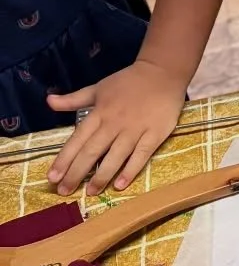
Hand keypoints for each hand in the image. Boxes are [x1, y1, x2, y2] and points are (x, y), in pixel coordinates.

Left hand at [46, 59, 188, 194]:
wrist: (163, 72)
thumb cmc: (128, 82)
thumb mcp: (98, 88)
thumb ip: (73, 99)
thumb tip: (48, 101)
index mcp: (99, 112)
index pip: (78, 139)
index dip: (64, 159)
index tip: (52, 178)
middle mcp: (114, 123)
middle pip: (92, 151)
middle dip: (77, 173)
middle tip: (64, 192)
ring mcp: (135, 129)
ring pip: (115, 156)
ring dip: (101, 176)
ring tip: (90, 192)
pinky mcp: (154, 134)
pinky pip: (141, 155)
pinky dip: (130, 170)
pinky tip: (120, 185)